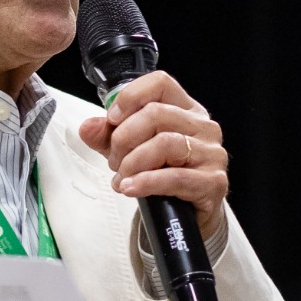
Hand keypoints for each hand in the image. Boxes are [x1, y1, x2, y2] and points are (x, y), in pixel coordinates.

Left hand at [77, 71, 229, 238]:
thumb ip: (106, 136)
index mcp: (185, 109)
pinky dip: (146, 182)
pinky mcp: (213, 181)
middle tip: (114, 162)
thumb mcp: (129, 151)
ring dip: (133, 163)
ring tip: (122, 179)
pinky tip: (131, 188)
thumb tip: (87, 127)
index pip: (160, 83)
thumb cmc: (162, 175)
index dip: (131, 97)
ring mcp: (212, 153)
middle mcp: (203, 126)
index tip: (112, 120)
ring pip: (164, 143)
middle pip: (156, 114)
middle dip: (124, 139)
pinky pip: (175, 177)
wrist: (186, 216)